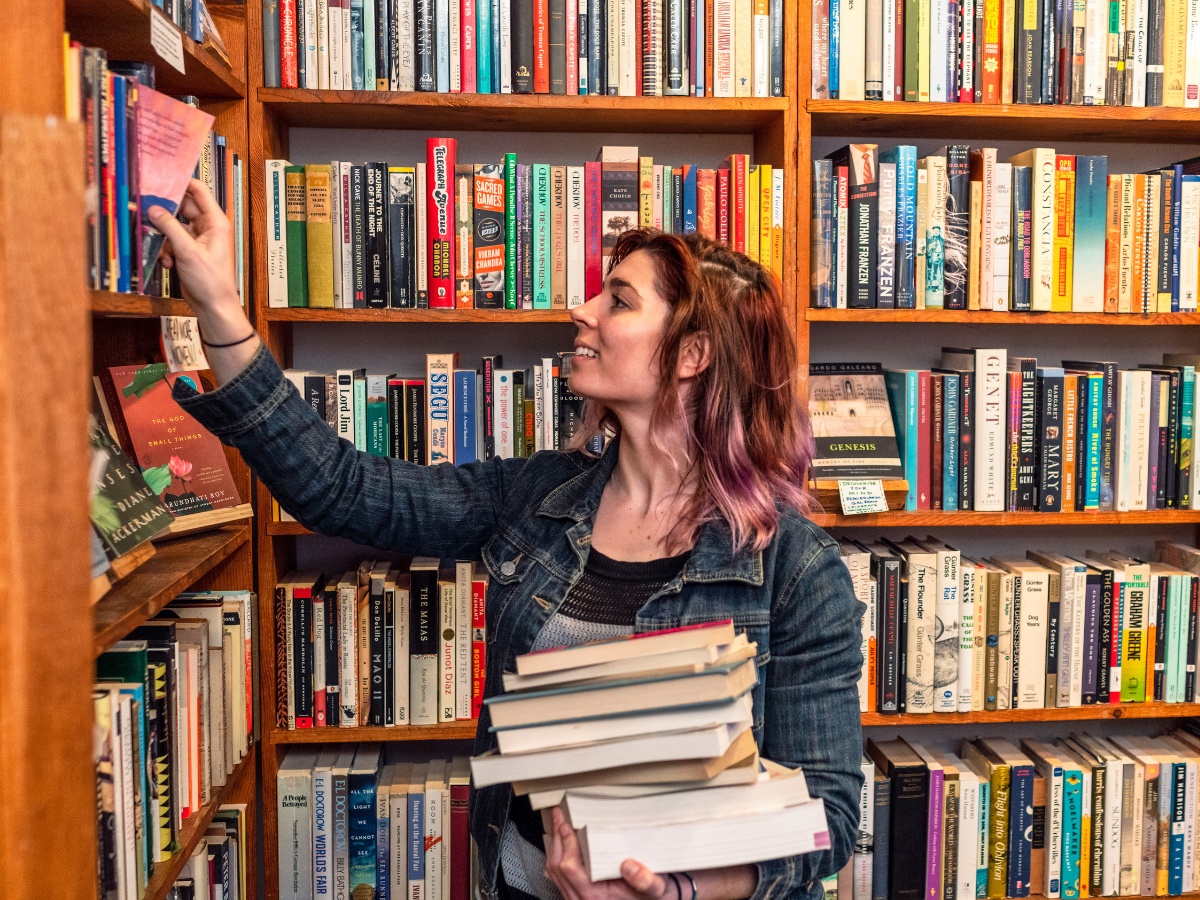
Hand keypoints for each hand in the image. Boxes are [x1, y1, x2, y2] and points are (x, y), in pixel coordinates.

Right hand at [149, 179, 242, 320]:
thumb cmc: (210, 280)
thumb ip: (169, 227)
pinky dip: (166, 250)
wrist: (212, 305)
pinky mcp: (187, 250)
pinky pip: (171, 240)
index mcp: (215, 221)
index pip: (198, 191)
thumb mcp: (187, 251)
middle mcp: (207, 226)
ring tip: (159, 246)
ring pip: (173, 225)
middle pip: (182, 206)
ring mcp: (197, 238)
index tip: (161, 178)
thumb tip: (153, 209)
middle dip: (165, 211)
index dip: (181, 182)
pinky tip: (167, 262)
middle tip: (146, 208)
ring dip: (163, 236)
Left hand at [544, 807, 674, 899]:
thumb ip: (647, 881)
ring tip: (559, 824)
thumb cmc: (650, 896)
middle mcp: (581, 899)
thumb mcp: (656, 887)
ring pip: (554, 872)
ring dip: (555, 846)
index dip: (566, 844)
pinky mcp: (575, 896)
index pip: (570, 868)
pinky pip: (558, 877)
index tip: (567, 825)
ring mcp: (576, 898)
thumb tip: (630, 866)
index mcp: (595, 896)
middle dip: (557, 838)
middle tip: (559, 816)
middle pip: (556, 868)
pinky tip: (561, 844)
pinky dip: (557, 857)